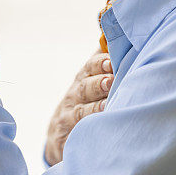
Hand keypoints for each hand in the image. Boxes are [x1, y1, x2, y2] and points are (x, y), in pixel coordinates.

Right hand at [45, 48, 113, 165]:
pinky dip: (86, 132)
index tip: (111, 61)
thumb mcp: (90, 79)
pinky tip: (98, 130)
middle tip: (111, 80)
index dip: (100, 63)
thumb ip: (103, 60)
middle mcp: (74, 95)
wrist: (59, 133)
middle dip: (98, 84)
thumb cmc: (85, 99)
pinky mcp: (66, 137)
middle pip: (85, 88)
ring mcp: (69, 117)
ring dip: (95, 108)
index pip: (90, 67)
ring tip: (108, 106)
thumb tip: (117, 37)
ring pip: (81, 111)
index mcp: (83, 79)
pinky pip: (77, 134)